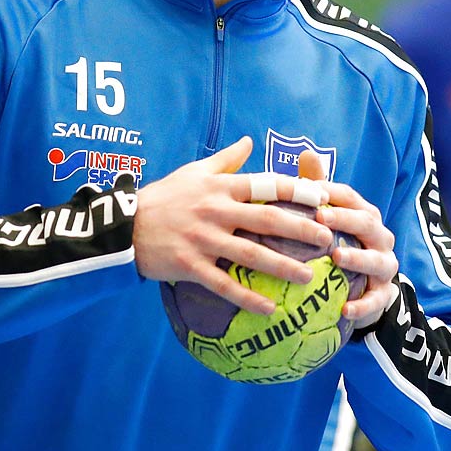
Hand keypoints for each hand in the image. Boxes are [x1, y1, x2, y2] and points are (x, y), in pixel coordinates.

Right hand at [134, 136, 335, 313]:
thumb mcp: (193, 172)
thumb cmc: (163, 196)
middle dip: (301, 230)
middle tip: (327, 240)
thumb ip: (226, 159)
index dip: (298, 191)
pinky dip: (247, 297)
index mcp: (220, 186)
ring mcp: (203, 239)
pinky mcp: (189, 265)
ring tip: (308, 279)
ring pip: (251, 254)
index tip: (325, 198)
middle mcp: (215, 210)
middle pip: (267, 220)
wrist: (123, 226)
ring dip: (282, 266)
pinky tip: (269, 308)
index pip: (266, 184)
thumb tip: (250, 141)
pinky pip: (224, 284)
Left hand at [296, 150, 398, 330]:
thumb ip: (317, 188)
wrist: (359, 289)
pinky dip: (361, 306)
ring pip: (376, 261)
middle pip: (367, 223)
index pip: (352, 197)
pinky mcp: (383, 295)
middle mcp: (380, 237)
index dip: (332, 193)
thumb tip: (306, 152)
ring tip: (336, 258)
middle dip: (345, 219)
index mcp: (365, 215)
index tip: (310, 192)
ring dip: (357, 258)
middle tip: (320, 219)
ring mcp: (385, 267)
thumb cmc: (338, 244)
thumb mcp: (328, 217)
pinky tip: (343, 309)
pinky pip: (375, 301)